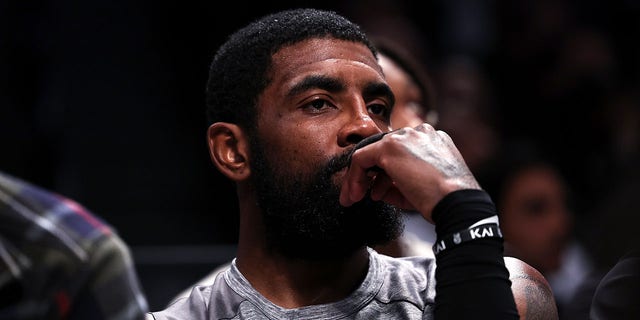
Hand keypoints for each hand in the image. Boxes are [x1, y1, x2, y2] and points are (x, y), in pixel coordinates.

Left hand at [339, 123, 480, 222]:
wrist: (456, 202)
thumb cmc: (443, 200)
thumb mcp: (422, 187)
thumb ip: (399, 183)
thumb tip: (378, 189)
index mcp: (432, 139)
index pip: (401, 152)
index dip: (386, 174)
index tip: (379, 192)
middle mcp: (419, 132)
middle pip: (385, 152)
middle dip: (372, 176)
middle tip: (362, 195)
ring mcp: (404, 137)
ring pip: (372, 154)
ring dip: (362, 179)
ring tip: (358, 198)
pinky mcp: (389, 147)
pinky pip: (361, 159)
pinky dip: (355, 177)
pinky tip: (355, 194)